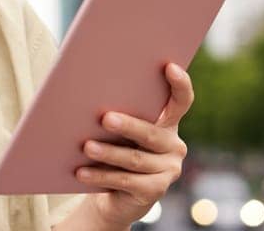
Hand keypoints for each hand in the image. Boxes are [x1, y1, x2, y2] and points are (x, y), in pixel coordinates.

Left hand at [74, 63, 192, 228]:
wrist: (117, 196)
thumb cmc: (114, 150)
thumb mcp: (119, 132)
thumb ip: (117, 113)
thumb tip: (87, 95)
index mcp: (168, 123)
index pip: (182, 100)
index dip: (180, 83)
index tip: (168, 66)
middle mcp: (174, 145)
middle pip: (151, 133)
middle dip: (128, 125)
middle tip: (105, 118)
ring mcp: (169, 170)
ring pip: (135, 159)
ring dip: (108, 153)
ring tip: (86, 147)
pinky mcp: (155, 191)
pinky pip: (126, 181)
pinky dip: (101, 176)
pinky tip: (81, 172)